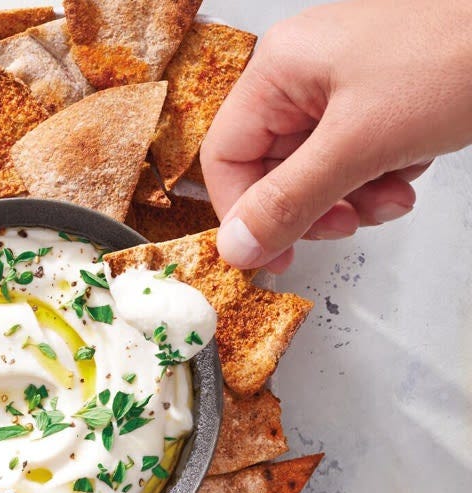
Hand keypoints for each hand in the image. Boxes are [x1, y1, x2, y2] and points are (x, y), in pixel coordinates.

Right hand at [201, 0, 471, 271]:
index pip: (225, 158)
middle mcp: (301, 77)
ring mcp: (339, 88)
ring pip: (314, 173)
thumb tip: (236, 248)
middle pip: (272, 170)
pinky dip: (377, 178)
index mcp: (280, 70)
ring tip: (393, 191)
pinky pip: (351, 160)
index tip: (271, 254)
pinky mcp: (374, 102)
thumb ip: (289, 202)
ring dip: (352, 198)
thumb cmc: (460, 55)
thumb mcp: (361, 144)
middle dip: (313, 207)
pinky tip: (408, 169)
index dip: (242, 214)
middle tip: (346, 223)